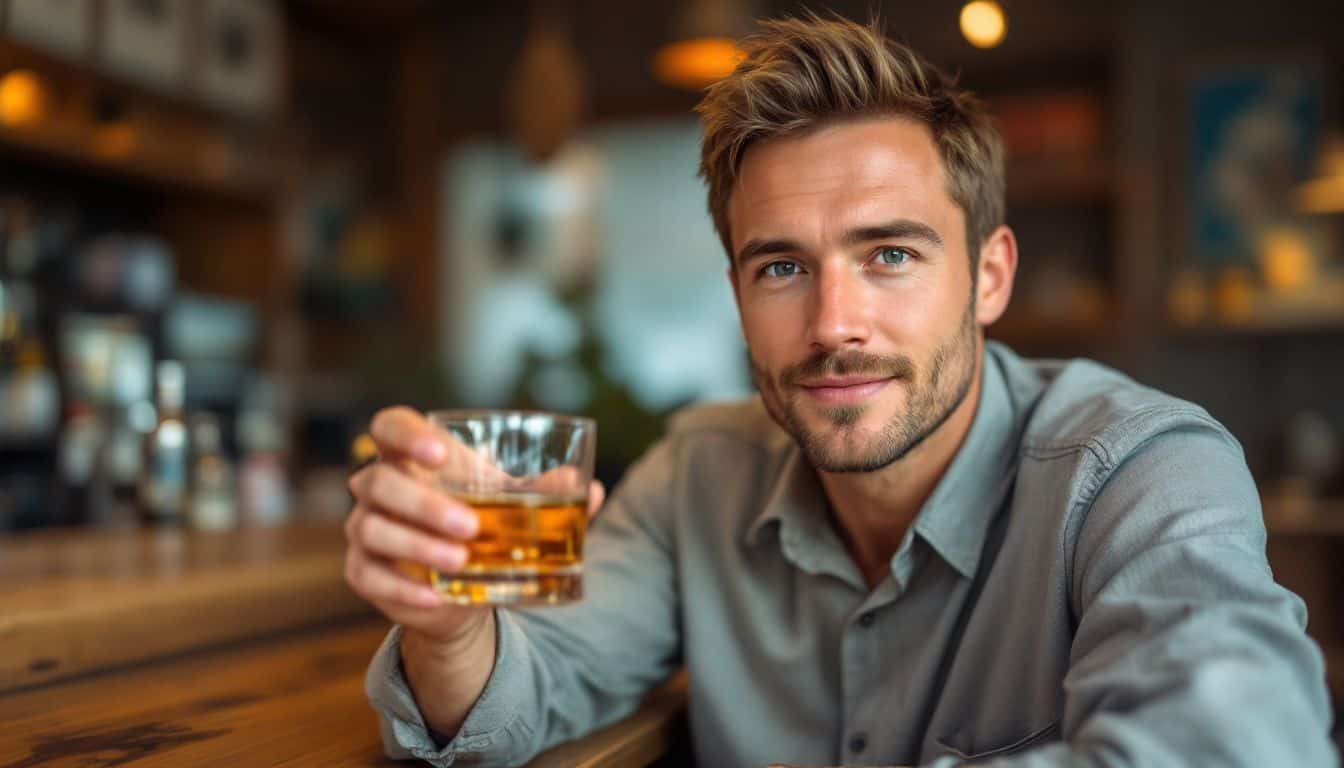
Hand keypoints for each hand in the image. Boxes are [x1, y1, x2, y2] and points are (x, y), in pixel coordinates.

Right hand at [344, 406, 604, 643]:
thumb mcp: (512, 506)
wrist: (463, 588)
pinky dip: (404, 589)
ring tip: (461, 560)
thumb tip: (590, 489)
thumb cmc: (482, 526)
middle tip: (470, 526)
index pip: (391, 426)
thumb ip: (546, 494)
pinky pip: (370, 577)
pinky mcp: (363, 572)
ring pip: (372, 530)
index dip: (407, 434)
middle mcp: (378, 488)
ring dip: (417, 546)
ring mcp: (365, 530)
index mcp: (412, 457)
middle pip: (380, 482)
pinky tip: (438, 596)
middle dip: (424, 503)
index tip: (440, 453)